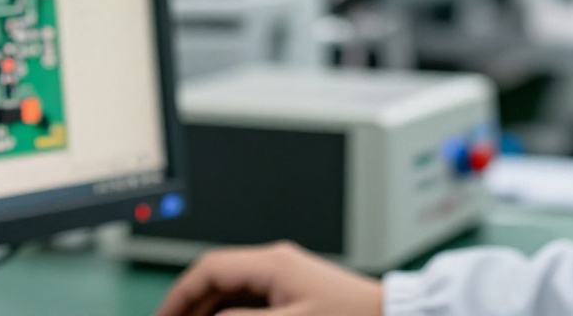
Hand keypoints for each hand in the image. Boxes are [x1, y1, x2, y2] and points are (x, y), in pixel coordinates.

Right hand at [154, 241, 383, 315]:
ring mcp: (284, 274)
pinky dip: (230, 312)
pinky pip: (249, 297)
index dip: (181, 294)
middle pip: (217, 277)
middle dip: (191, 304)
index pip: (209, 269)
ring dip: (210, 309)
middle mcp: (275, 262)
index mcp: (272, 262)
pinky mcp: (293, 288)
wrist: (392, 315)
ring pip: (231, 288)